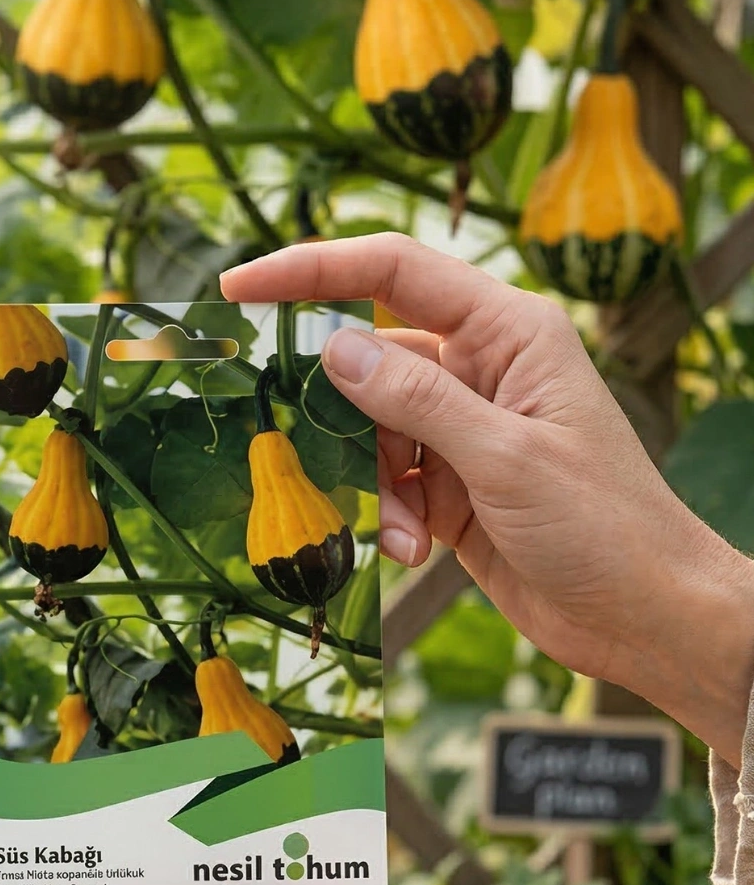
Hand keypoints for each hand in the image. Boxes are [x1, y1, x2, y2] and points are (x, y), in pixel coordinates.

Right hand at [223, 234, 753, 767]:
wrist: (643, 615)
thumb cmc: (605, 525)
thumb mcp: (506, 458)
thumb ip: (417, 400)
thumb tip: (335, 347)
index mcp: (508, 331)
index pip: (393, 270)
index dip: (312, 269)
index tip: (241, 286)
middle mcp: (481, 368)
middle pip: (369, 356)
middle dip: (332, 406)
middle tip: (289, 438)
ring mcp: (464, 428)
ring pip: (370, 428)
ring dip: (368, 482)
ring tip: (400, 532)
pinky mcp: (452, 485)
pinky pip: (387, 481)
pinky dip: (386, 515)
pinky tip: (411, 552)